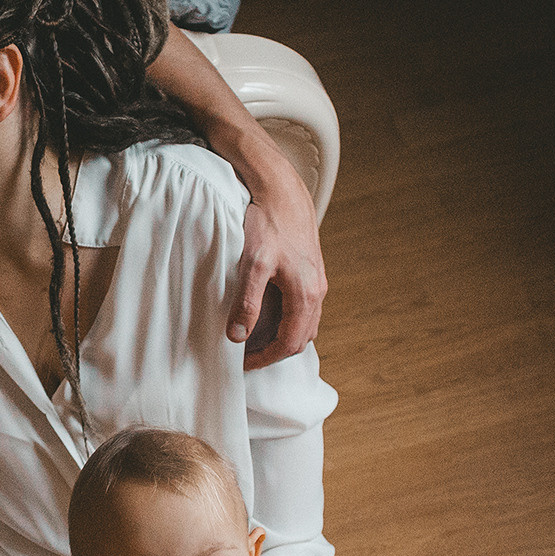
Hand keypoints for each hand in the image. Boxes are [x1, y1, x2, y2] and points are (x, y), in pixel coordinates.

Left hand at [229, 169, 324, 369]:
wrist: (283, 191)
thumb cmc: (267, 224)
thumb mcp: (252, 264)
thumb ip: (247, 302)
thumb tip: (237, 336)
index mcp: (305, 294)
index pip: (290, 343)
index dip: (266, 359)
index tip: (245, 364)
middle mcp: (317, 291)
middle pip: (302, 338)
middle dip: (276, 352)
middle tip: (249, 357)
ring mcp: (317, 281)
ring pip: (307, 324)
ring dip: (285, 337)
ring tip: (257, 340)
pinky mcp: (311, 271)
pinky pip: (306, 308)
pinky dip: (291, 321)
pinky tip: (270, 315)